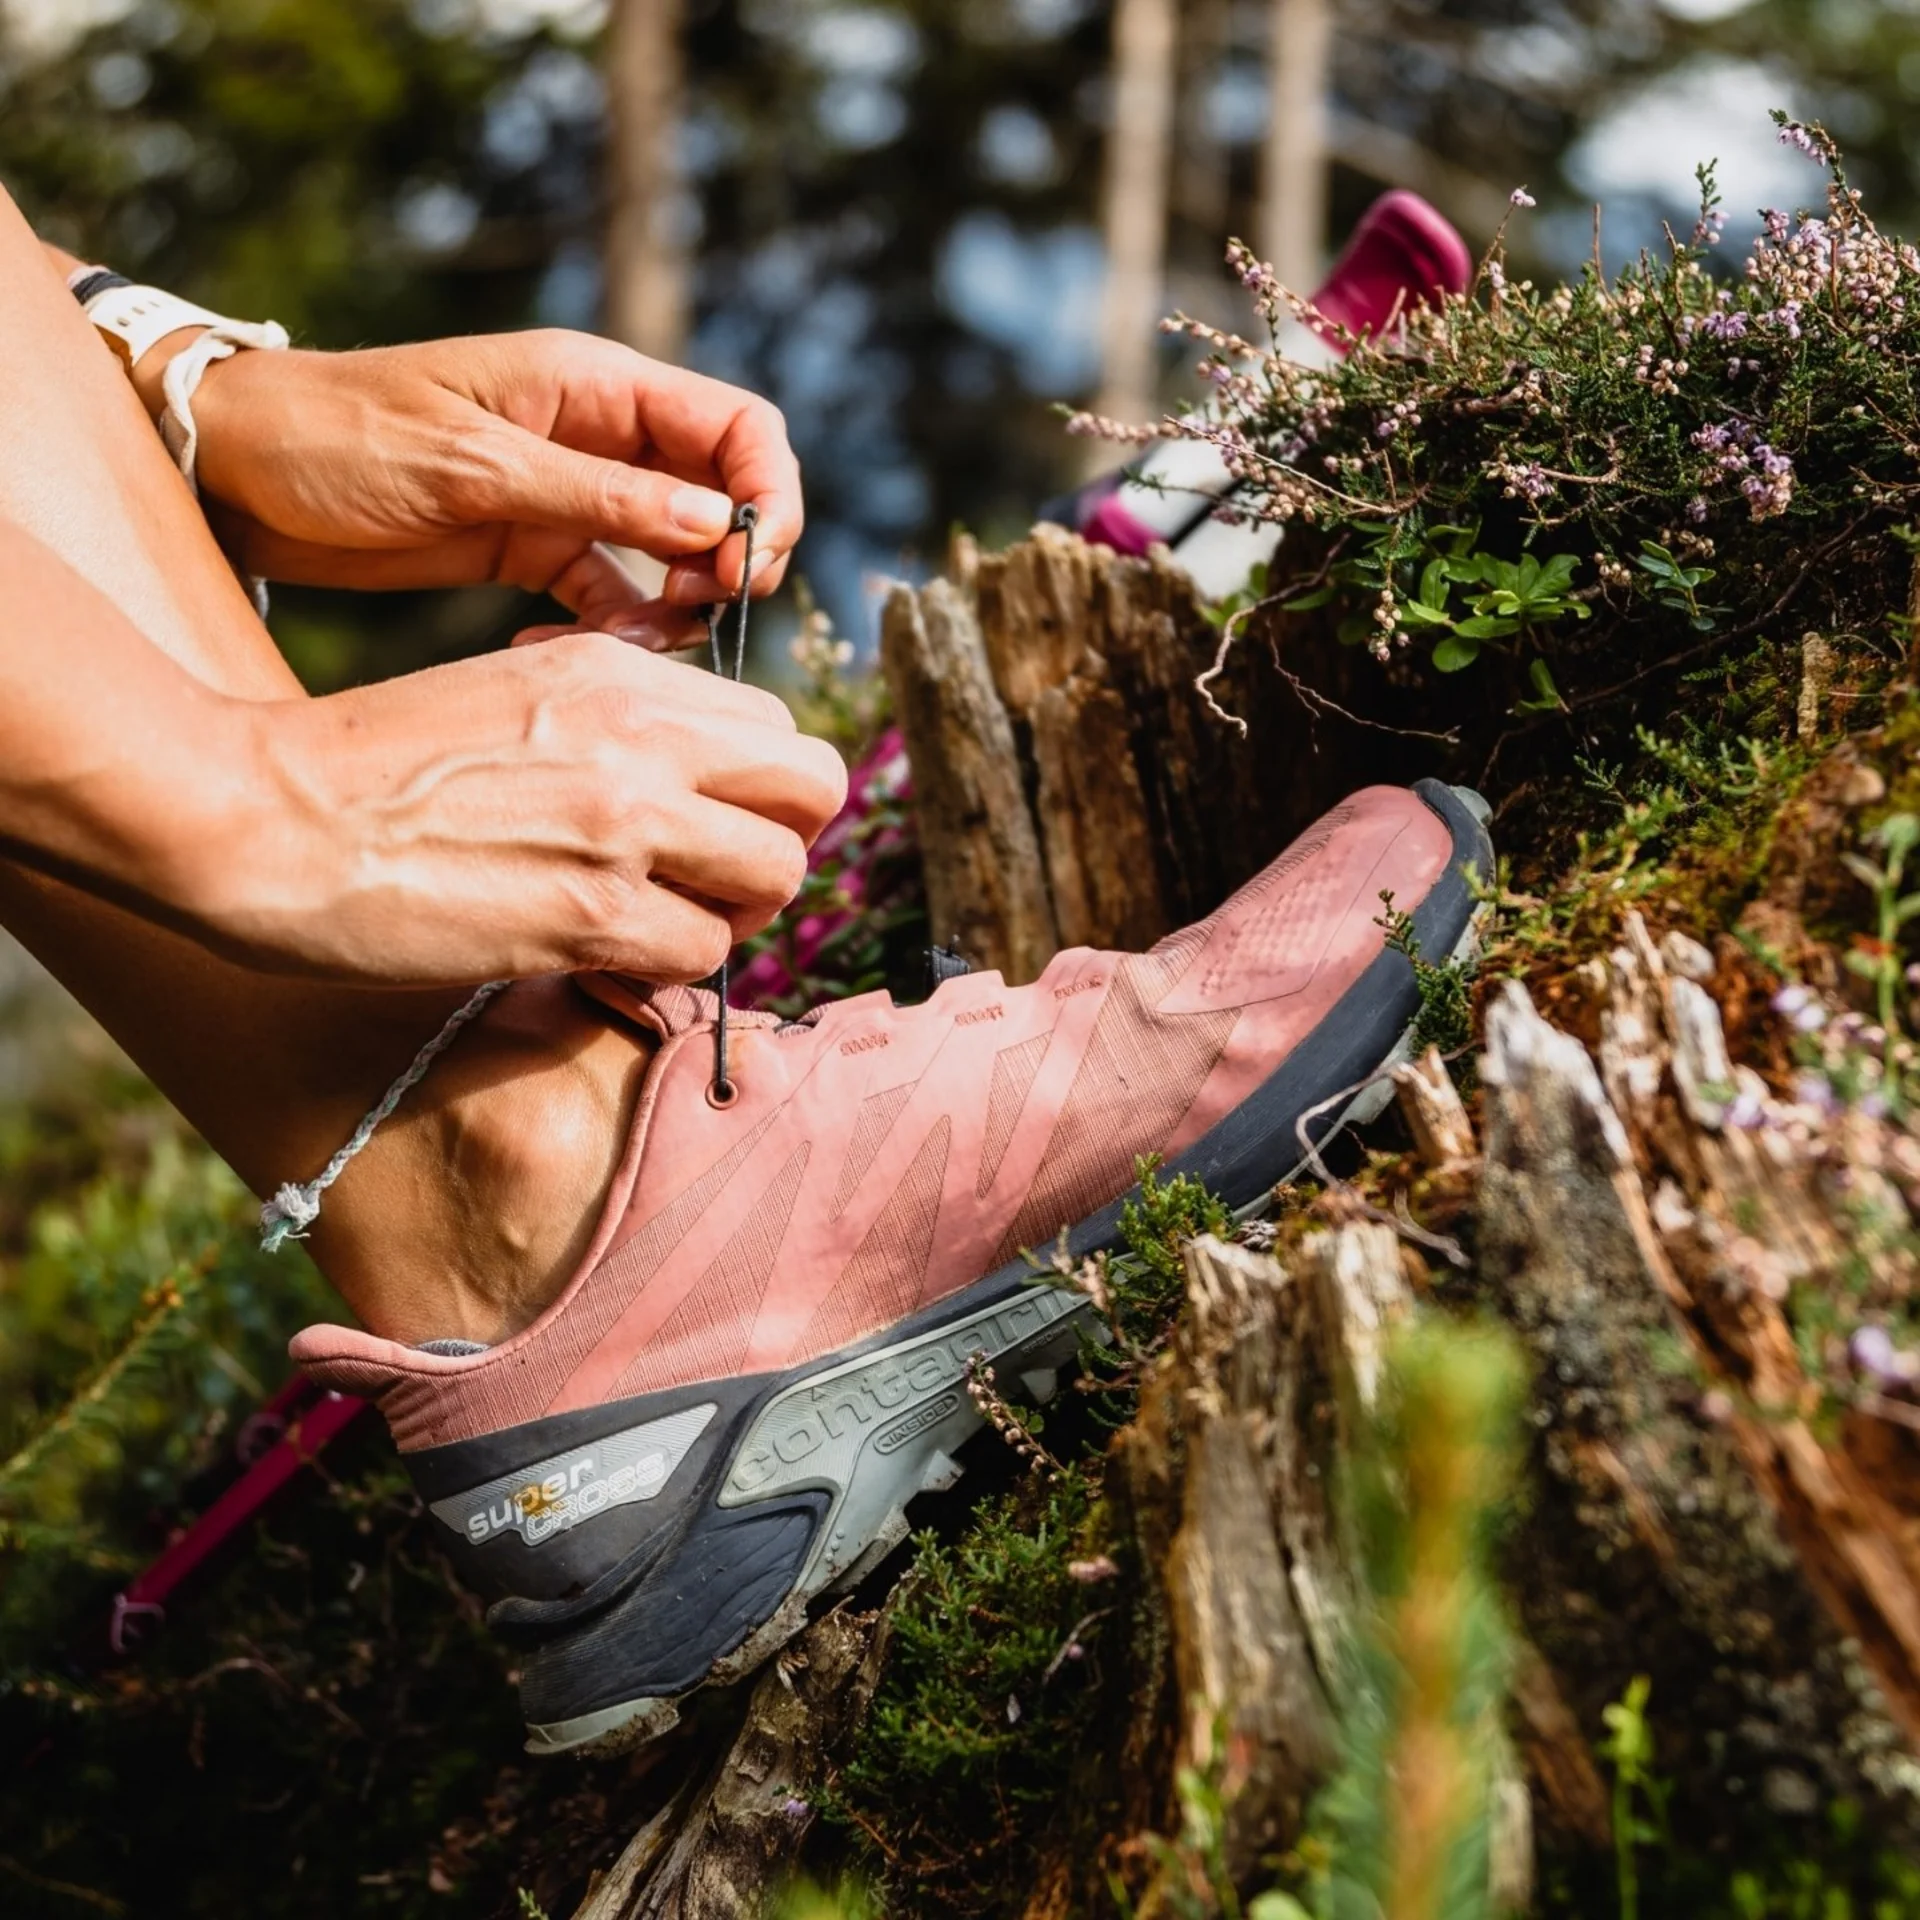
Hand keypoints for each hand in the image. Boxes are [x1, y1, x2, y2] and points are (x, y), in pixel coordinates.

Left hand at [147, 330, 802, 645]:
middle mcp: (600, 439)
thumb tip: (714, 524)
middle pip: (723, 496)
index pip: (737, 427)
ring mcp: (573, 498)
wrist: (237, 469)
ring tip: (622, 648)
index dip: (767, 494)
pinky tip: (553, 654)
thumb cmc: (337, 434)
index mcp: (595, 386)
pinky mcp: (537, 552)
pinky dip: (611, 634)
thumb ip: (596, 495)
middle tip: (699, 612)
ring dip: (673, 610)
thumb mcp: (470, 463)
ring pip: (677, 557)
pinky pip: (613, 599)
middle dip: (732, 562)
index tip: (748, 565)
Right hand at [207, 632, 847, 984]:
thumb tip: (693, 781)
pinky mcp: (589, 913)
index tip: (715, 828)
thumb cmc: (373, 765)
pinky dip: (670, 969)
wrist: (262, 814)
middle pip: (815, 788)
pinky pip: (703, 952)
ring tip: (665, 925)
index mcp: (623, 671)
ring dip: (734, 915)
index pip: (779, 727)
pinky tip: (611, 961)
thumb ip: (616, 724)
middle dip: (783, 843)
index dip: (763, 791)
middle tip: (720, 882)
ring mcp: (623, 822)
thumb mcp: (513, 694)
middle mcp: (642, 733)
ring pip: (777, 875)